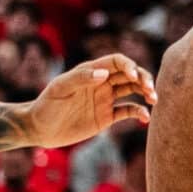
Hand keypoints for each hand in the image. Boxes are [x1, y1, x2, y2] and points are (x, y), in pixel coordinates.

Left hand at [24, 54, 154, 148]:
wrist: (38, 129)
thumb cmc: (46, 105)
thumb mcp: (60, 89)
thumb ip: (81, 78)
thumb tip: (104, 73)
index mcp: (91, 71)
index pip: (117, 62)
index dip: (129, 66)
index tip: (134, 77)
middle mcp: (101, 83)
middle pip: (130, 74)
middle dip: (143, 78)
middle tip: (150, 90)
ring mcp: (105, 100)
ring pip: (132, 91)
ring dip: (145, 92)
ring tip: (154, 100)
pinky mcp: (106, 117)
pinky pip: (128, 111)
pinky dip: (139, 112)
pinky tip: (145, 118)